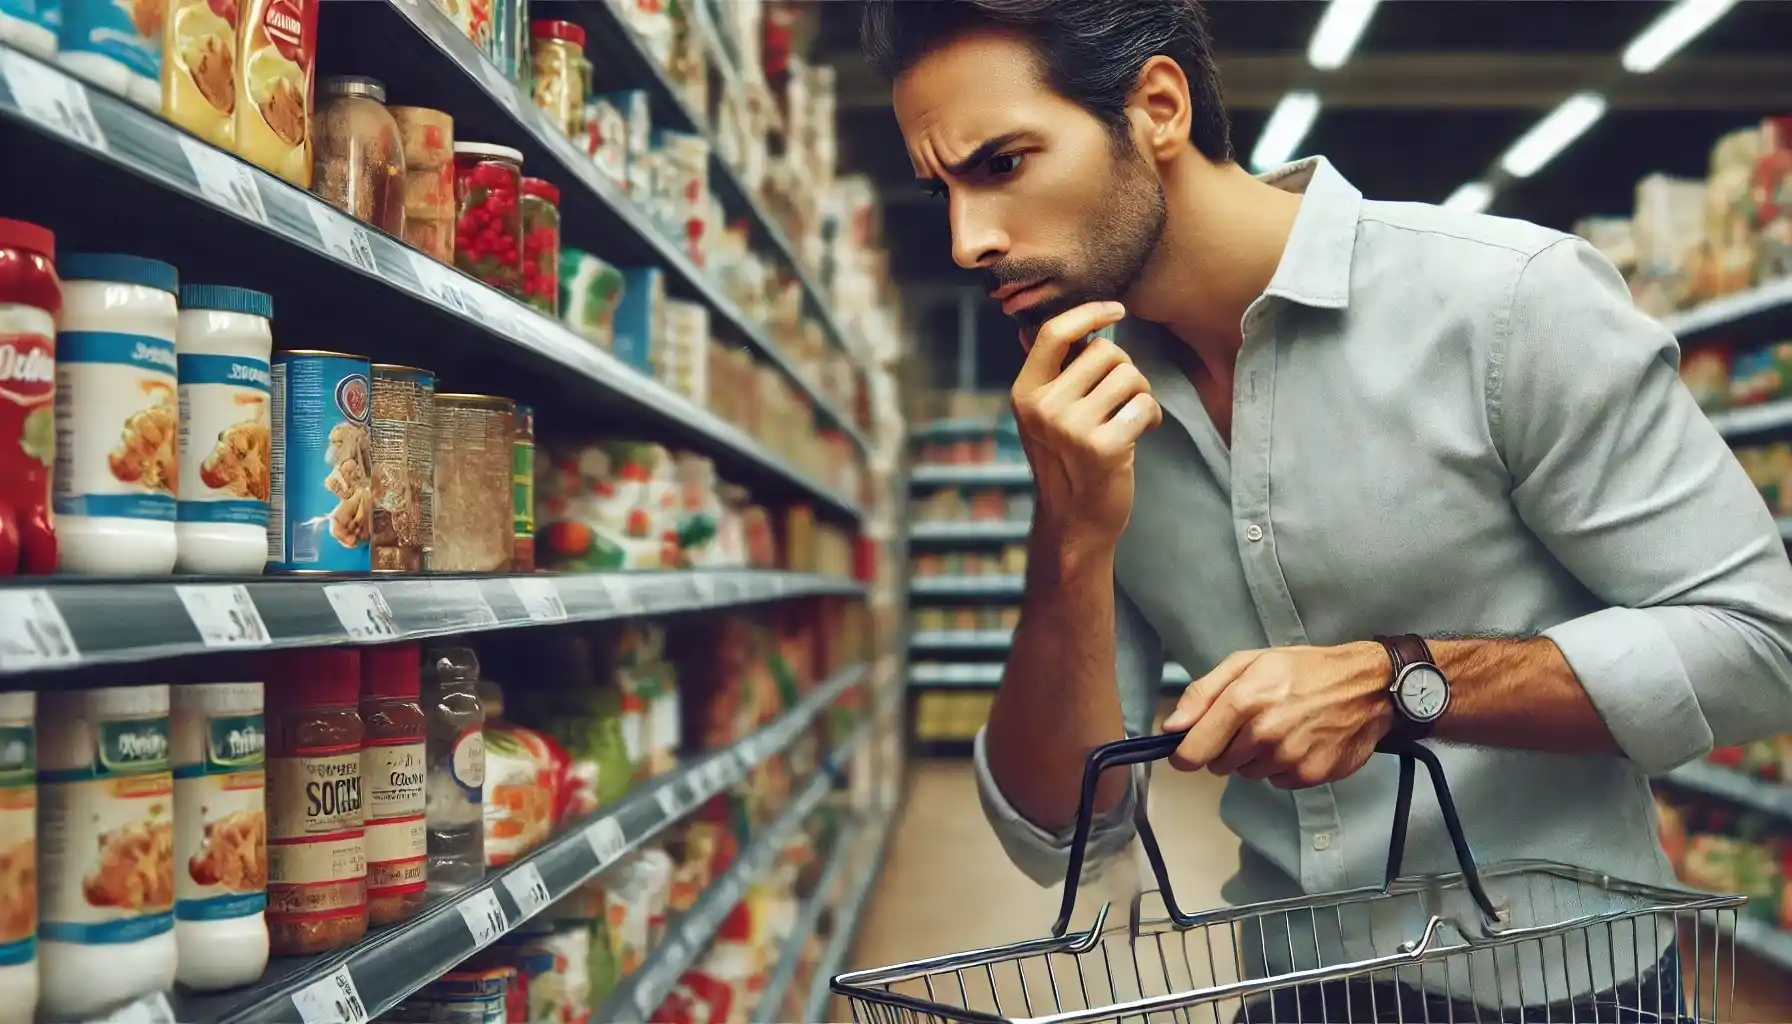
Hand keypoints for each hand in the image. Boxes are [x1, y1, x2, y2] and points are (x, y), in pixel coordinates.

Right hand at [1011, 302, 1162, 552]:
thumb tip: (1027, 325)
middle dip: (1125, 369)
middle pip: (1105, 352)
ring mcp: (1071, 428)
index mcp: (1025, 393)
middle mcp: (1043, 408)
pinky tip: (1138, 435)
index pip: (1054, 333)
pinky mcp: (1104, 447)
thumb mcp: (1042, 415)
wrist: (1075, 520)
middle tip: (1122, 398)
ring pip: (1130, 376)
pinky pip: (1145, 405)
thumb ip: (1045, 372)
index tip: (1116, 309)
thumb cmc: (1067, 459)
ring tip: (1129, 417)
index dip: (1089, 313)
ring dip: (1141, 393)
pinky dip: (1151, 417)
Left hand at [1161, 642, 1393, 788]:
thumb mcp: (1249, 663)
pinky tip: (1298, 742)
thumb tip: (1172, 727)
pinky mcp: (1308, 775)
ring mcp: (1288, 757)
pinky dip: (1281, 766)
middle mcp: (1264, 733)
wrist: (1367, 686)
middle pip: (1219, 764)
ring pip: (1247, 773)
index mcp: (1244, 700)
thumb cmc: (1305, 669)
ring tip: (1279, 728)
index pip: (1194, 749)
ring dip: (1255, 757)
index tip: (1185, 752)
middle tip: (1250, 723)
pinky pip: (1276, 781)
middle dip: (1226, 748)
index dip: (1184, 754)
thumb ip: (1203, 693)